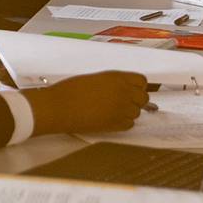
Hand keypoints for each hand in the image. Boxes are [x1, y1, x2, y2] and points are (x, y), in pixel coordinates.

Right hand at [26, 71, 147, 135]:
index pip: (141, 81)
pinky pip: (130, 124)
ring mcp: (122, 110)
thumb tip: (119, 89)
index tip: (129, 88)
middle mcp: (124, 93)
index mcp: (117, 78)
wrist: (59, 107)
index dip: (136, 85)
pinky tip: (109, 118)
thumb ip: (111, 82)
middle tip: (120, 100)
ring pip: (137, 112)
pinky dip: (123, 122)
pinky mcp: (116, 125)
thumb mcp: (94, 79)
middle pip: (144, 97)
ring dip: (128, 111)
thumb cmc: (70, 89)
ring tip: (111, 110)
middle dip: (135, 99)